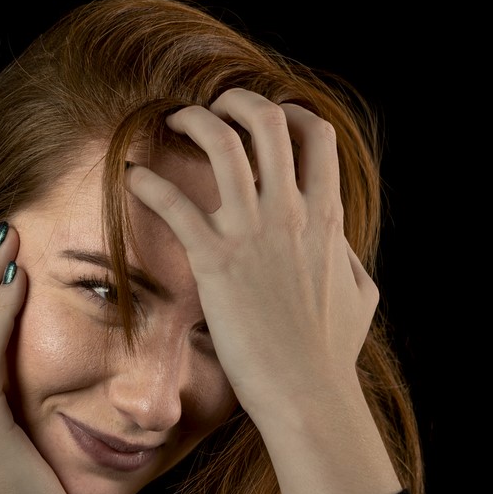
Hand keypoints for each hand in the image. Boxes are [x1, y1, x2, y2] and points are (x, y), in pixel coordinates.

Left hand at [126, 89, 379, 425]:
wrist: (306, 392)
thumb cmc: (331, 352)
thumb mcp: (360, 294)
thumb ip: (346, 256)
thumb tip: (335, 241)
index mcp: (326, 218)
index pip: (316, 136)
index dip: (291, 115)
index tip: (268, 121)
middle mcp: (291, 214)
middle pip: (268, 121)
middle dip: (238, 101)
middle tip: (215, 108)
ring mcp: (252, 234)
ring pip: (222, 143)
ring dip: (193, 120)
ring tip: (174, 120)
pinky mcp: (215, 261)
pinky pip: (173, 202)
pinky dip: (147, 181)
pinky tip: (132, 177)